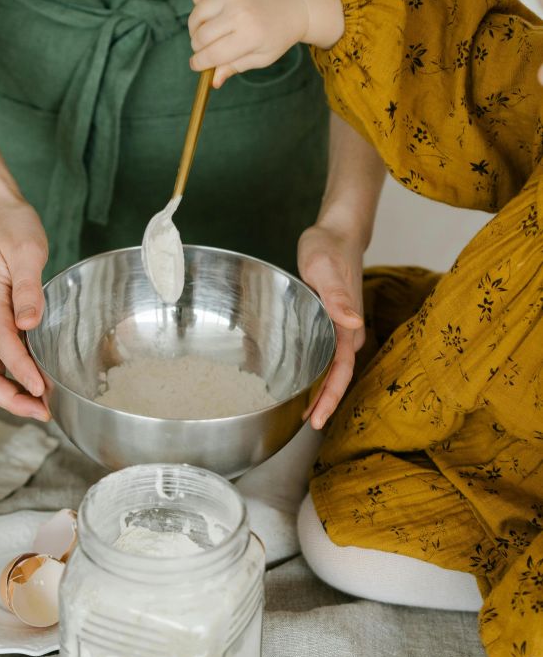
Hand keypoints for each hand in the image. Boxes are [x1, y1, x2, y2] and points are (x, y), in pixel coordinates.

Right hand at [0, 192, 49, 420]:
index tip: (43, 389)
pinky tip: (38, 382)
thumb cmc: (13, 228)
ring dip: (11, 392)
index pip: (1, 345)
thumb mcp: (27, 250)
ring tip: (43, 406)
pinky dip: (13, 376)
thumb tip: (28, 324)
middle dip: (9, 398)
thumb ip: (27, 288)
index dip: (21, 371)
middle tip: (43, 411)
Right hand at [189, 0, 342, 87]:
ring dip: (195, 27)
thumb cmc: (275, 37)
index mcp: (249, 36)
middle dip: (197, 48)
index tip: (196, 65)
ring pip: (197, 14)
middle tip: (205, 50)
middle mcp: (239, 12)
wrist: (292, 8)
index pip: (211, 55)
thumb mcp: (259, 59)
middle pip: (200, 36)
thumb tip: (213, 82)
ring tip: (207, 32)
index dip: (198, 64)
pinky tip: (207, 9)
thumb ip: (234, 68)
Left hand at [298, 221, 364, 429]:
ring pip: (332, 368)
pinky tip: (302, 380)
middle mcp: (347, 331)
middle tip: (307, 424)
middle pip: (338, 375)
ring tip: (304, 412)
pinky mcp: (331, 322)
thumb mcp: (325, 267)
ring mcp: (341, 327)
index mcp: (347, 324)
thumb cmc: (328, 247)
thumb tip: (354, 324)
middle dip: (325, 402)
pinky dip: (317, 372)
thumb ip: (337, 296)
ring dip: (321, 390)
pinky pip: (326, 355)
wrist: (337, 232)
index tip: (317, 417)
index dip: (330, 396)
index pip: (341, 370)